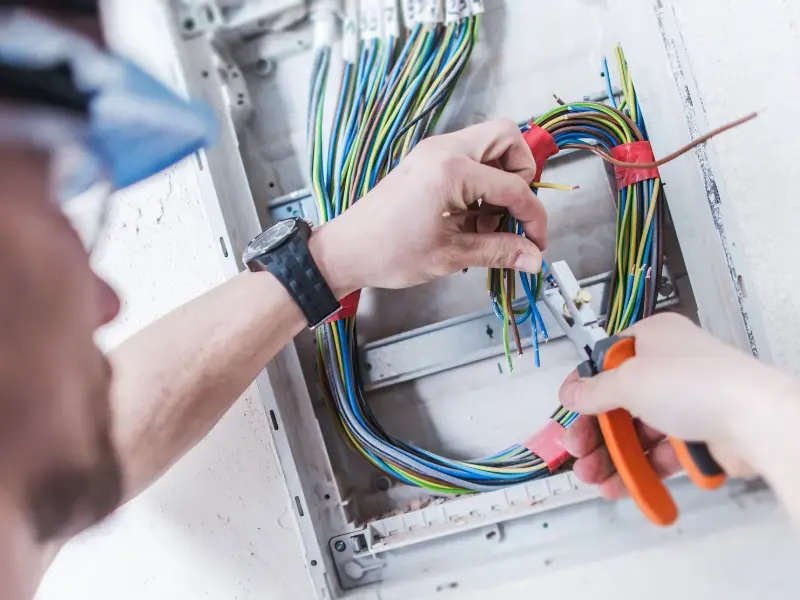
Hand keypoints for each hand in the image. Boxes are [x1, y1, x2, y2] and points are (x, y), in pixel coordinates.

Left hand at [309, 119, 546, 296]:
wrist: (345, 251)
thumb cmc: (387, 252)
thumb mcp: (450, 255)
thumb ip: (498, 251)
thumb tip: (532, 257)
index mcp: (451, 170)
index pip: (514, 186)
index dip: (533, 217)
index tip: (536, 242)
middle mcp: (443, 150)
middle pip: (507, 138)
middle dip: (521, 175)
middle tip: (513, 213)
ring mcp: (432, 152)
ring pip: (489, 145)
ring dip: (500, 179)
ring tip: (487, 223)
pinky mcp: (426, 161)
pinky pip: (469, 159)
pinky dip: (480, 182)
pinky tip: (470, 218)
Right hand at [558, 313, 792, 499]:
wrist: (755, 422)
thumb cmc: (704, 384)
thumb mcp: (630, 381)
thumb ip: (595, 390)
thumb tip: (573, 393)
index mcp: (654, 339)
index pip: (607, 362)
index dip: (585, 387)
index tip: (568, 409)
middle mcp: (670, 368)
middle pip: (619, 402)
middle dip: (595, 432)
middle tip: (578, 452)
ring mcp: (686, 402)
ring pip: (638, 432)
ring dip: (613, 456)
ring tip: (595, 477)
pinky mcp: (699, 436)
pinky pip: (660, 454)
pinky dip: (640, 469)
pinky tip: (622, 484)